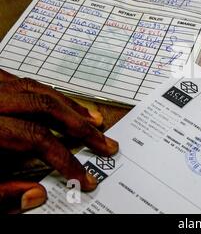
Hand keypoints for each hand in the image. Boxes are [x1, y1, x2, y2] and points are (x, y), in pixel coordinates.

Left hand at [0, 70, 118, 212]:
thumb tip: (35, 195)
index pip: (36, 138)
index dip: (65, 158)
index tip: (84, 177)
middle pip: (45, 106)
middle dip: (80, 126)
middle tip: (104, 142)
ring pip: (37, 88)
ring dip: (69, 106)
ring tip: (94, 121)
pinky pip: (21, 79)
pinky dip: (45, 91)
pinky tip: (59, 101)